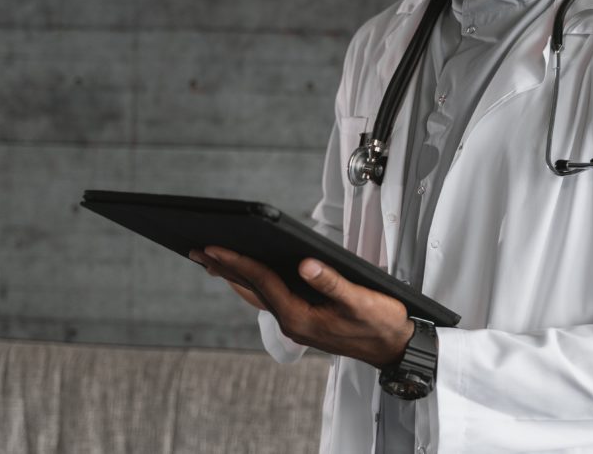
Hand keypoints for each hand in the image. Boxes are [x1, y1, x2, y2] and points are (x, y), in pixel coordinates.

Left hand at [189, 247, 413, 368]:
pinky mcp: (304, 320)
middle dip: (225, 269)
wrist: (393, 347)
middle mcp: (293, 322)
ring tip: (215, 262)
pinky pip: (271, 299)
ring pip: (259, 295)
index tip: (215, 247)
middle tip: (198, 251)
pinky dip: (256, 284)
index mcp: (301, 317)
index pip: (263, 282)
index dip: (239, 262)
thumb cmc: (381, 323)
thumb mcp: (359, 300)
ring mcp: (297, 322)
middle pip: (252, 289)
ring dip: (236, 277)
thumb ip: (332, 282)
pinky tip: (252, 277)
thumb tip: (305, 264)